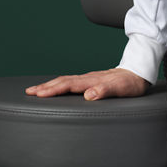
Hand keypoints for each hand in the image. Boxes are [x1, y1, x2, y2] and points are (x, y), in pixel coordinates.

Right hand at [25, 68, 150, 100]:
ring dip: (49, 85)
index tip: (38, 94)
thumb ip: (105, 91)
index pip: (68, 85)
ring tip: (36, 90)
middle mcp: (87, 78)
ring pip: (64, 80)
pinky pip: (70, 81)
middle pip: (62, 81)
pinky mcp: (90, 80)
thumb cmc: (131, 83)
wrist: (138, 71)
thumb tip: (89, 95)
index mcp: (92, 81)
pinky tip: (55, 88)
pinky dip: (58, 84)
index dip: (53, 90)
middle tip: (29, 92)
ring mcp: (88, 78)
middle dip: (44, 87)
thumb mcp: (122, 89)